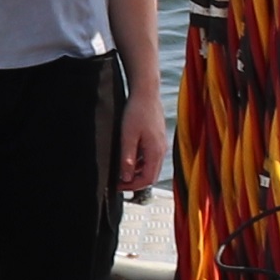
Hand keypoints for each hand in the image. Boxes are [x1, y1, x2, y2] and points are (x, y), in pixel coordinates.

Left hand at [118, 88, 169, 203]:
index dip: (132, 186)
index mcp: (155, 152)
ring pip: (151, 167)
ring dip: (137, 172)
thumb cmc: (137, 111)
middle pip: (151, 176)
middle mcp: (161, 150)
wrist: (146, 92)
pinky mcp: (158, 139)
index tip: (117, 185)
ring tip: (121, 169)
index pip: (147, 179)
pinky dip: (141, 163)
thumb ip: (127, 158)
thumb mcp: (128, 136)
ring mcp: (161, 144)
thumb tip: (126, 178)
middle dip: (135, 182)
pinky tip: (129, 156)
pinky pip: (151, 157)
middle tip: (118, 181)